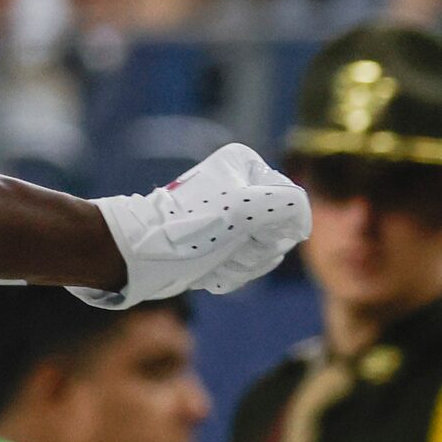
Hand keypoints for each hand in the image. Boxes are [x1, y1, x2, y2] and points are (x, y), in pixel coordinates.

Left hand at [76, 144, 308, 306]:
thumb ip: (288, 203)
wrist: (140, 255)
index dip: (273, 226)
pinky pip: (243, 268)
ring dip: (240, 266)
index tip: (242, 228)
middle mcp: (241, 188)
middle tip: (224, 247)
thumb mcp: (244, 207)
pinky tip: (206, 272)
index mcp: (247, 166)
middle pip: (280, 233)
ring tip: (211, 260)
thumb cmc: (188, 227)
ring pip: (264, 255)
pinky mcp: (218, 243)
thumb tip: (301, 221)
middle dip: (255, 251)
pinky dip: (227, 275)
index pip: (292, 206)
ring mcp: (230, 218)